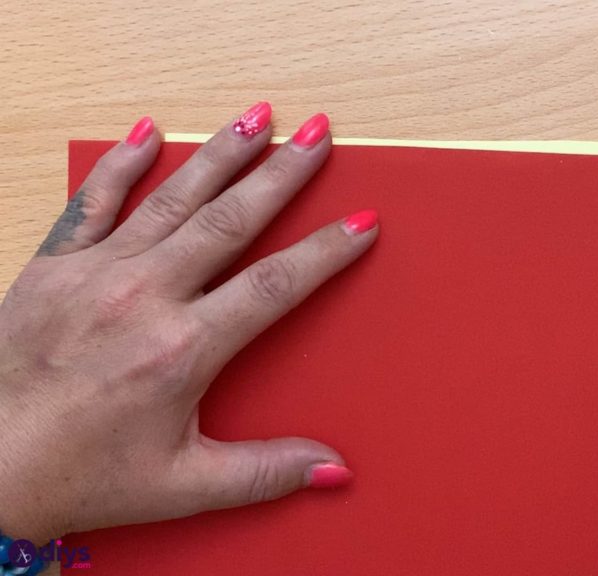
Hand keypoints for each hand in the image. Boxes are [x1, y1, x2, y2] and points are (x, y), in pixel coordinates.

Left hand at [0, 103, 378, 544]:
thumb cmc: (77, 476)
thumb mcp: (183, 485)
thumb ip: (265, 472)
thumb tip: (332, 469)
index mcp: (181, 348)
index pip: (275, 284)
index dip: (325, 251)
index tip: (359, 223)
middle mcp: (142, 296)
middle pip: (231, 220)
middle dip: (282, 174)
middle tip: (316, 134)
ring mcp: (95, 273)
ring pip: (173, 198)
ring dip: (220, 154)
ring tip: (258, 117)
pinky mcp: (53, 267)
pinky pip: (94, 202)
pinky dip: (122, 165)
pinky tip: (147, 132)